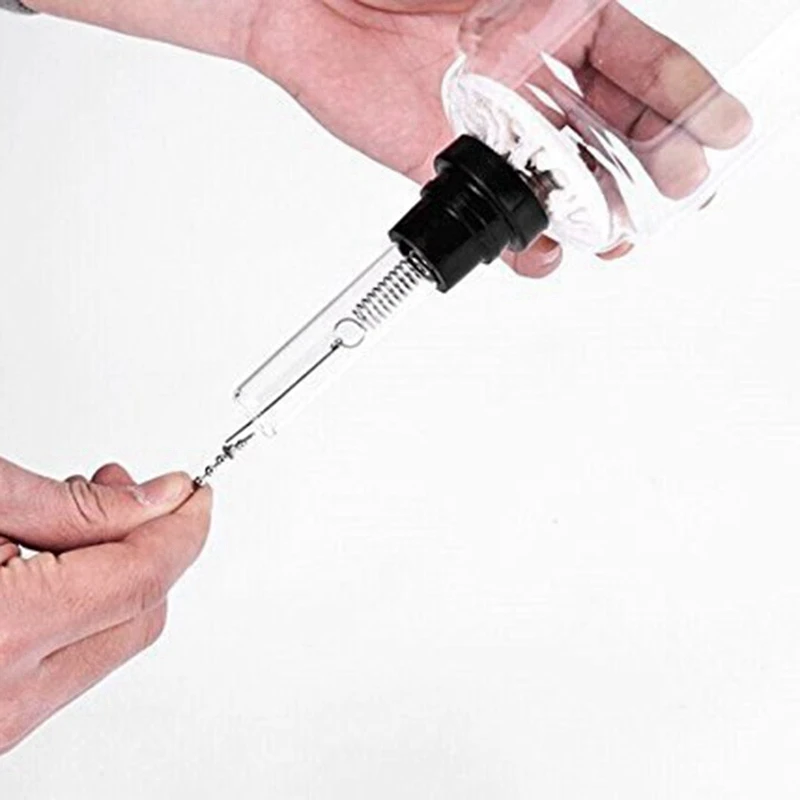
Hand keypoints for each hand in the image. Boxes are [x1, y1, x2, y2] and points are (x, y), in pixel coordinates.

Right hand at [0, 459, 210, 754]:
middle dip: (155, 546)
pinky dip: (82, 607)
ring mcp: (0, 721)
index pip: (144, 577)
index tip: (198, 494)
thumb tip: (157, 497)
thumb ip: (72, 506)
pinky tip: (56, 563)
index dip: (184, 527)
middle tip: (139, 491)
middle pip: (141, 615)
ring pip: (111, 642)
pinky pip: (70, 662)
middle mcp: (6, 697)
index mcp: (4, 634)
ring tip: (83, 515)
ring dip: (118, 574)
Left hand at [27, 0, 750, 275]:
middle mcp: (536, 84)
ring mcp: (498, 132)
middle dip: (657, 166)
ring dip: (601, 216)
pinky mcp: (451, 170)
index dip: (687, 98)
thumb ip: (559, 4)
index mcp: (561, 24)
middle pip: (617, 133)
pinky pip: (497, 217)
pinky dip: (521, 245)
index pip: (643, 66)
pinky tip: (542, 255)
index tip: (724, 131)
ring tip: (618, 235)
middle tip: (680, 190)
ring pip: (567, 184)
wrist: (310, 7)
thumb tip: (595, 11)